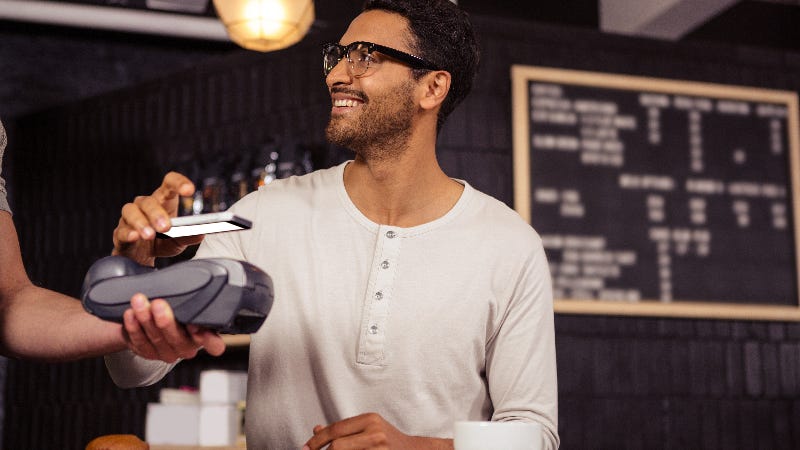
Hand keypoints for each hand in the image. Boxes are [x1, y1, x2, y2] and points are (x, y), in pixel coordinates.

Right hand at [112, 171, 203, 265]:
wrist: (142, 258)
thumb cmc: (162, 242)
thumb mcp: (179, 241)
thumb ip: (189, 236)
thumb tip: (201, 234)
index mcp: (163, 201)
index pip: (169, 183)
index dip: (179, 183)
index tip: (189, 190)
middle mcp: (145, 205)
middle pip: (149, 201)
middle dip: (157, 213)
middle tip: (165, 227)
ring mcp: (130, 218)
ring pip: (131, 211)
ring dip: (141, 223)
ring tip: (149, 235)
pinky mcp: (120, 233)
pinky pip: (121, 230)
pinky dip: (127, 233)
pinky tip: (134, 237)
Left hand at [122, 293, 224, 362]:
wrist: (153, 313)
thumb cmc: (177, 305)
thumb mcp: (188, 300)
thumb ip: (194, 298)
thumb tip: (192, 278)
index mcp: (204, 336)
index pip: (214, 345)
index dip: (208, 340)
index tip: (196, 327)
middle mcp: (186, 347)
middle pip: (177, 339)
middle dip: (166, 321)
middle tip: (158, 304)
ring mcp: (166, 352)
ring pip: (155, 339)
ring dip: (145, 319)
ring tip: (139, 302)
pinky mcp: (147, 352)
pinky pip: (139, 342)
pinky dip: (133, 328)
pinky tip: (130, 315)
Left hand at [302, 413, 452, 449]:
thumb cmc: (388, 440)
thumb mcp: (367, 428)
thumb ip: (343, 430)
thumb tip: (316, 430)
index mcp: (369, 419)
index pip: (335, 429)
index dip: (317, 441)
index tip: (306, 449)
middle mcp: (375, 432)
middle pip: (338, 446)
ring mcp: (379, 448)